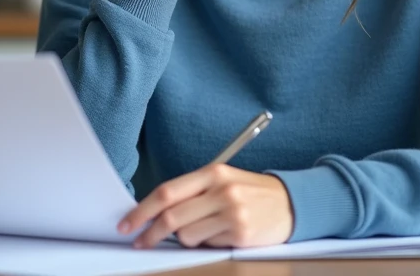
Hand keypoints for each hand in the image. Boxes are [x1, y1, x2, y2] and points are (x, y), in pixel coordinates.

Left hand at [119, 164, 293, 248]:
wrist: (292, 203)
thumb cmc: (250, 192)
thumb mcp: (223, 181)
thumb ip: (192, 193)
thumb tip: (155, 212)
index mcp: (214, 173)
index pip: (167, 192)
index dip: (142, 210)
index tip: (127, 223)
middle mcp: (222, 191)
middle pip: (172, 216)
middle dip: (150, 233)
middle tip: (140, 241)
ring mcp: (232, 213)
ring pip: (186, 236)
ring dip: (184, 239)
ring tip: (202, 231)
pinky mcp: (240, 234)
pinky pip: (206, 246)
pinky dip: (206, 244)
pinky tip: (220, 234)